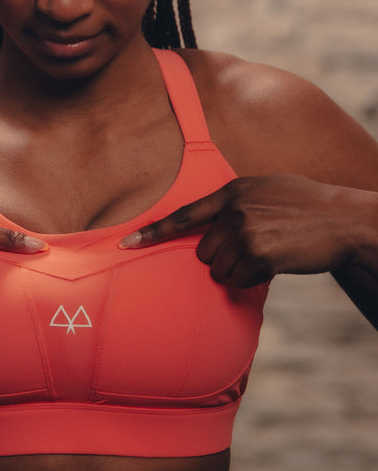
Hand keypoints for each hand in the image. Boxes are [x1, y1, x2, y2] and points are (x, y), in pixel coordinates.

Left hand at [120, 175, 362, 287]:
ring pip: (218, 270)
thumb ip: (234, 203)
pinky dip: (252, 280)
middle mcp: (234, 210)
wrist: (344, 220)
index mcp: (232, 192)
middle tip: (251, 249)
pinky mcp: (260, 255)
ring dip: (237, 271)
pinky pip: (239, 281)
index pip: (183, 215)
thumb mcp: (265, 189)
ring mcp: (246, 232)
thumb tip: (207, 227)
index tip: (125, 243)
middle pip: (203, 252)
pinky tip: (275, 263)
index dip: (152, 232)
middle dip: (221, 257)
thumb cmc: (304, 206)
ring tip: (265, 254)